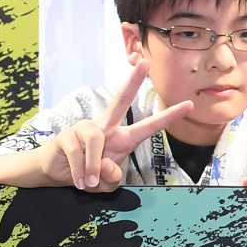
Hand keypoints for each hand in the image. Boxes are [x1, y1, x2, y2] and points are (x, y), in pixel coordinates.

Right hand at [44, 61, 193, 190]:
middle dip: (133, 82)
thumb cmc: (88, 175)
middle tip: (144, 62)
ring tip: (88, 182)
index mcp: (123, 139)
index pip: (149, 126)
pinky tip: (79, 180)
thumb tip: (106, 163)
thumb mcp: (106, 184)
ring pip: (96, 140)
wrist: (57, 175)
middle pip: (120, 101)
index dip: (168, 117)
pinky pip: (77, 152)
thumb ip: (113, 178)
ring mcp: (86, 128)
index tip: (189, 104)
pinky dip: (79, 171)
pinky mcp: (67, 135)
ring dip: (93, 166)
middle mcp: (106, 127)